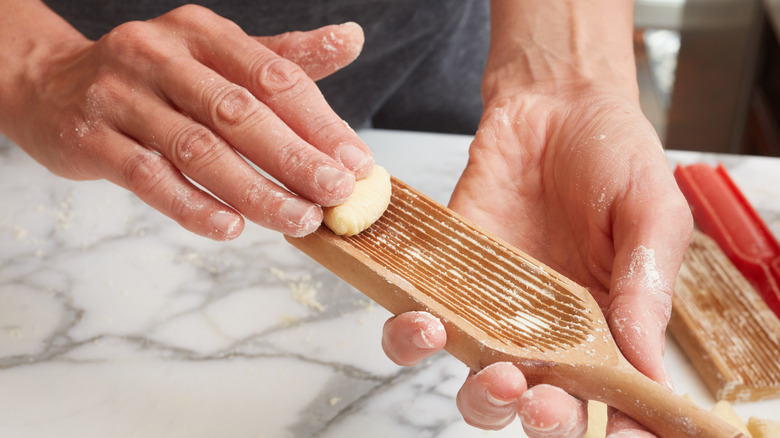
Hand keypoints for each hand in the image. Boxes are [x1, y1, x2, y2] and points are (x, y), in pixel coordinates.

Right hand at [7, 5, 371, 239]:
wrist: (50, 84)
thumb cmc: (153, 77)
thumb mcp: (216, 55)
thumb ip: (282, 58)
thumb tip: (352, 39)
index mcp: (202, 33)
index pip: (272, 77)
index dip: (320, 122)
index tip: (356, 163)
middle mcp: (161, 56)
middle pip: (238, 112)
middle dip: (295, 158)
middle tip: (336, 195)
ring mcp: (121, 95)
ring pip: (197, 149)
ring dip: (254, 191)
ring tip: (297, 220)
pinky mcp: (90, 137)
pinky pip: (147, 176)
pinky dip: (191, 205)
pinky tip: (230, 227)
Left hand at [381, 84, 691, 435]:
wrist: (554, 104)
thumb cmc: (613, 154)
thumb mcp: (651, 214)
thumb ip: (645, 287)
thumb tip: (644, 368)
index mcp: (610, 326)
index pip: (612, 401)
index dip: (616, 431)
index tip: (617, 437)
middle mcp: (551, 329)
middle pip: (539, 406)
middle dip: (538, 420)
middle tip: (539, 400)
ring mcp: (495, 307)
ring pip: (476, 378)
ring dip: (477, 393)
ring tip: (488, 367)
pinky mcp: (447, 275)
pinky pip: (420, 320)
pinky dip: (411, 333)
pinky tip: (421, 316)